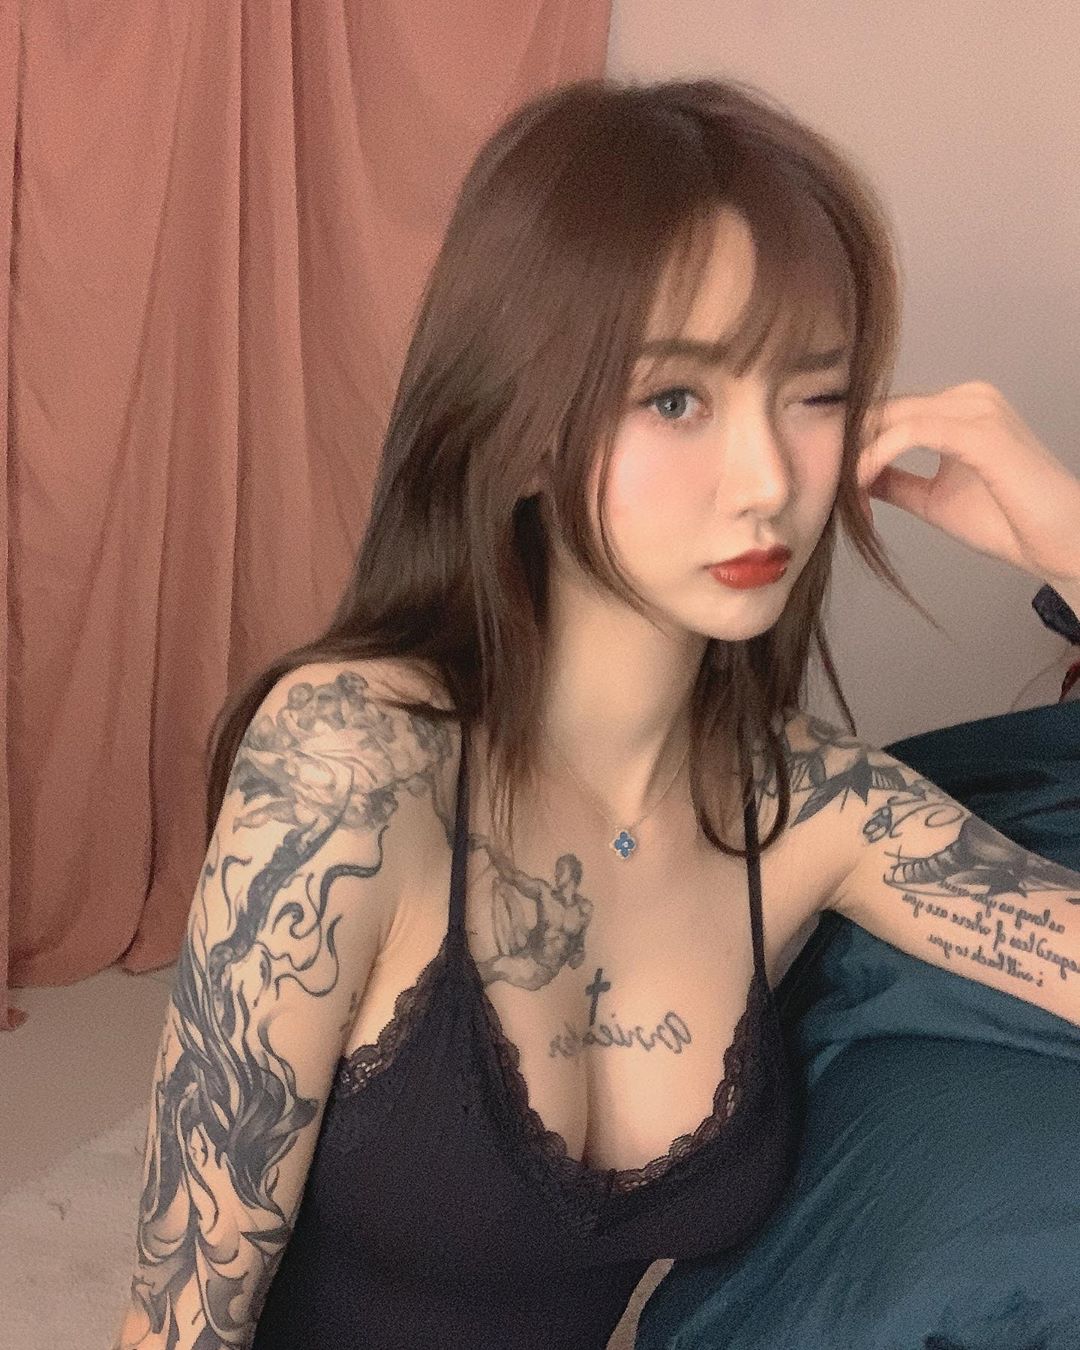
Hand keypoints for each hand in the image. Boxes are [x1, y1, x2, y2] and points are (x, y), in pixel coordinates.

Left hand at [855, 381, 1079, 588]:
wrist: (1059, 543)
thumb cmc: (1009, 521)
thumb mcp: (935, 499)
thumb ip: (897, 482)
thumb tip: (858, 476)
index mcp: (958, 408)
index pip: (888, 412)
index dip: (853, 447)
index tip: (834, 488)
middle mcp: (967, 396)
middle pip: (883, 409)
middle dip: (847, 449)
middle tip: (827, 489)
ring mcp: (976, 409)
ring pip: (889, 418)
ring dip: (857, 457)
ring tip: (842, 494)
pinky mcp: (980, 431)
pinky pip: (908, 435)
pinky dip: (876, 460)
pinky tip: (861, 488)